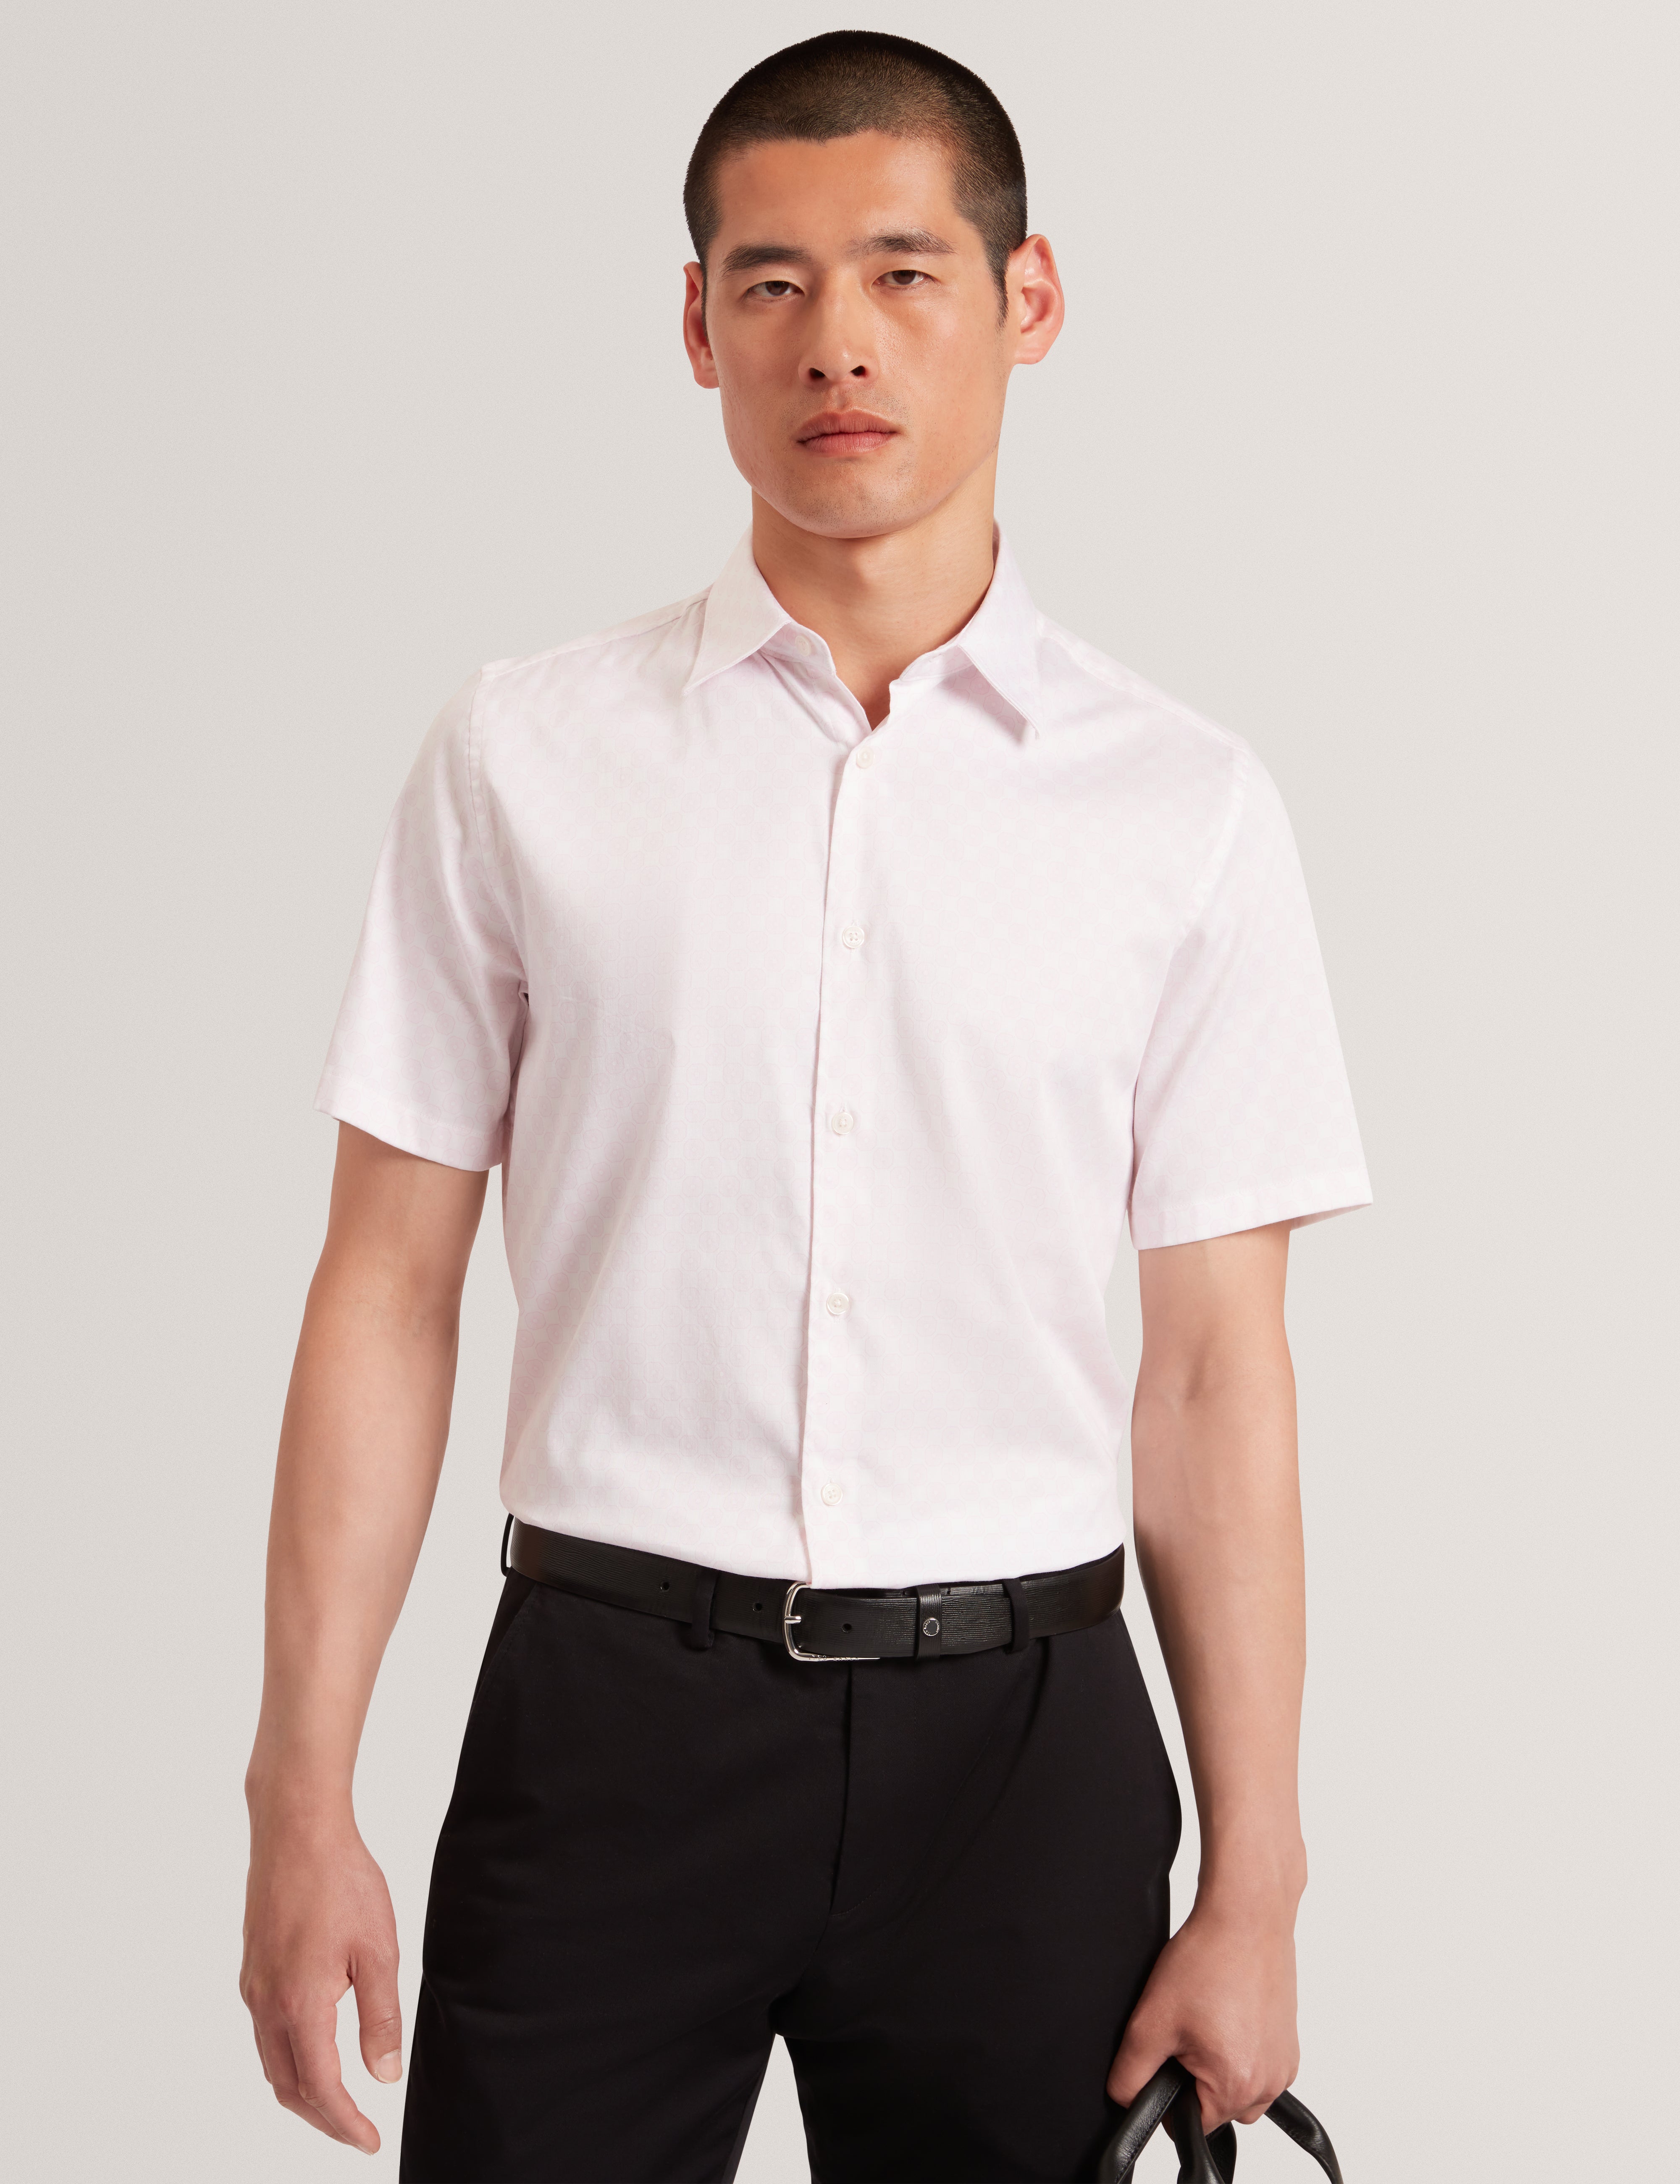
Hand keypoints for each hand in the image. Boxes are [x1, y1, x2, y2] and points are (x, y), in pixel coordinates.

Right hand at [240, 1816, 402, 2152]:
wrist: (297, 1830)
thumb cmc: (342, 1881)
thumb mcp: (379, 1950)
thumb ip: (381, 2017)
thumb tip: (384, 2074)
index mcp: (300, 2005)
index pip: (321, 2087)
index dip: (345, 2123)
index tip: (370, 2141)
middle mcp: (267, 2003)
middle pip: (288, 2086)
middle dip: (321, 2117)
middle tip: (355, 2130)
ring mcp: (254, 1985)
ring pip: (272, 2061)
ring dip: (303, 2090)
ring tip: (338, 2099)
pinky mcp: (253, 1968)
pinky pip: (265, 2032)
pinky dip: (289, 2056)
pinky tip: (315, 2046)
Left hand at [1106, 1897, 1298, 2133]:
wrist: (1247, 1916)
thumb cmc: (1207, 1959)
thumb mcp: (1150, 2021)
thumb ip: (1131, 2074)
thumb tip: (1124, 2100)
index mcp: (1237, 2086)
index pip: (1191, 2124)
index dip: (1169, 2093)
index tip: (1168, 2054)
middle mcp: (1271, 2083)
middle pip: (1217, 2108)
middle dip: (1195, 2079)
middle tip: (1187, 2029)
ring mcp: (1285, 2064)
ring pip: (1239, 2088)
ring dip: (1219, 2066)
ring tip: (1207, 2017)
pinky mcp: (1290, 2044)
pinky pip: (1258, 2066)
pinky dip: (1240, 2048)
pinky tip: (1227, 2011)